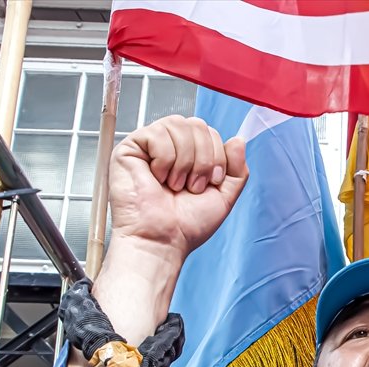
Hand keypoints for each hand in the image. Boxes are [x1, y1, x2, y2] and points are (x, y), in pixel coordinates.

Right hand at [107, 115, 248, 264]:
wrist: (162, 239)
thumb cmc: (185, 225)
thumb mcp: (223, 197)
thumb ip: (236, 169)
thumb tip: (238, 139)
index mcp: (190, 157)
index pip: (209, 132)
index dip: (217, 154)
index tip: (211, 181)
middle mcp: (170, 148)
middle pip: (196, 124)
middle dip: (202, 158)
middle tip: (192, 186)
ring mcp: (150, 146)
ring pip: (178, 125)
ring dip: (184, 161)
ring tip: (174, 185)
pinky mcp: (130, 147)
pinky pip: (157, 133)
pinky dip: (164, 159)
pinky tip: (157, 178)